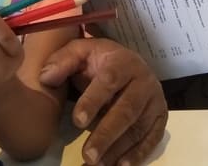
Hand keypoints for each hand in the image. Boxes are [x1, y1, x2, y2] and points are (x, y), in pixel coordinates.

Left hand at [40, 38, 166, 165]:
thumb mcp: (80, 52)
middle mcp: (144, 80)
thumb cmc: (99, 61)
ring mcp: (155, 100)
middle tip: (88, 155)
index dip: (93, 101)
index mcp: (122, 61)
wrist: (129, 63)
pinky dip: (139, 154)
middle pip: (127, 110)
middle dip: (106, 134)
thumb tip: (45, 77)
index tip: (77, 121)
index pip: (109, 81)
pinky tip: (121, 165)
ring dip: (119, 149)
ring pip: (139, 127)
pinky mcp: (161, 116)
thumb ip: (62, 62)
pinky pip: (153, 138)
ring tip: (98, 164)